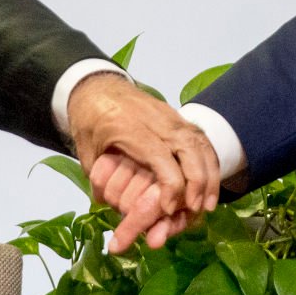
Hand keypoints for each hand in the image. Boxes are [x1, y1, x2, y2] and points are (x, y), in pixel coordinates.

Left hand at [66, 72, 218, 236]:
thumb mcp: (85, 147)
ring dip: (208, 175)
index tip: (168, 208)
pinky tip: (210, 184)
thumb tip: (107, 204)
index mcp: (131, 128)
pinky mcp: (178, 117)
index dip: (170, 184)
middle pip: (188, 148)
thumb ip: (96, 177)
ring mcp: (171, 117)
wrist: (97, 86)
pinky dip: (210, 163)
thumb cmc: (90, 118)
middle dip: (197, 181)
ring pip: (199, 143)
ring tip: (208, 204)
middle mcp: (157, 121)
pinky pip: (201, 140)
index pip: (160, 157)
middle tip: (195, 208)